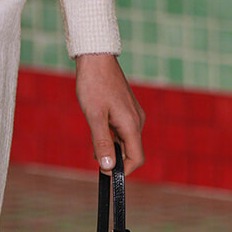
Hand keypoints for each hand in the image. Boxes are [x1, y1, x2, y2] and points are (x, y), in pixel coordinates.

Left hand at [74, 53, 144, 175]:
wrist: (96, 58)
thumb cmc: (94, 85)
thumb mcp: (94, 116)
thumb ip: (101, 142)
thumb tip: (108, 167)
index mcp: (132, 124)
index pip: (137, 158)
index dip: (122, 171)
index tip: (105, 173)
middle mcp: (137, 121)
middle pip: (131, 151)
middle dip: (115, 159)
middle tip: (94, 157)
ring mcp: (133, 114)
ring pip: (125, 141)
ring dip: (111, 147)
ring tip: (93, 142)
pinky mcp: (127, 109)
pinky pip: (122, 130)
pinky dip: (111, 137)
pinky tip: (97, 131)